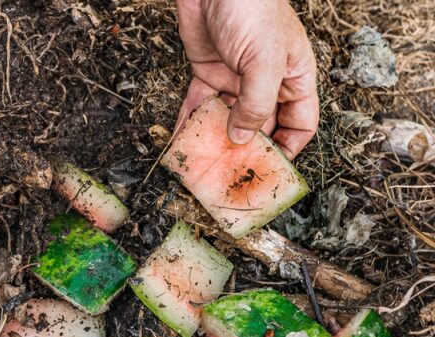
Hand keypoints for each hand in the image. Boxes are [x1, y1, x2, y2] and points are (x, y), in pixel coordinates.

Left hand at [175, 0, 318, 158]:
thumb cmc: (251, 9)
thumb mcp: (263, 61)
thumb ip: (257, 104)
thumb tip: (243, 139)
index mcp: (293, 78)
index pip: (300, 123)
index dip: (289, 148)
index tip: (271, 170)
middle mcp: (266, 83)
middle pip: (261, 127)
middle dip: (247, 151)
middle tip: (231, 176)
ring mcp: (236, 79)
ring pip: (227, 120)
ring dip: (215, 141)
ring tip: (203, 165)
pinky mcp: (207, 73)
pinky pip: (199, 106)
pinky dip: (190, 123)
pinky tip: (180, 142)